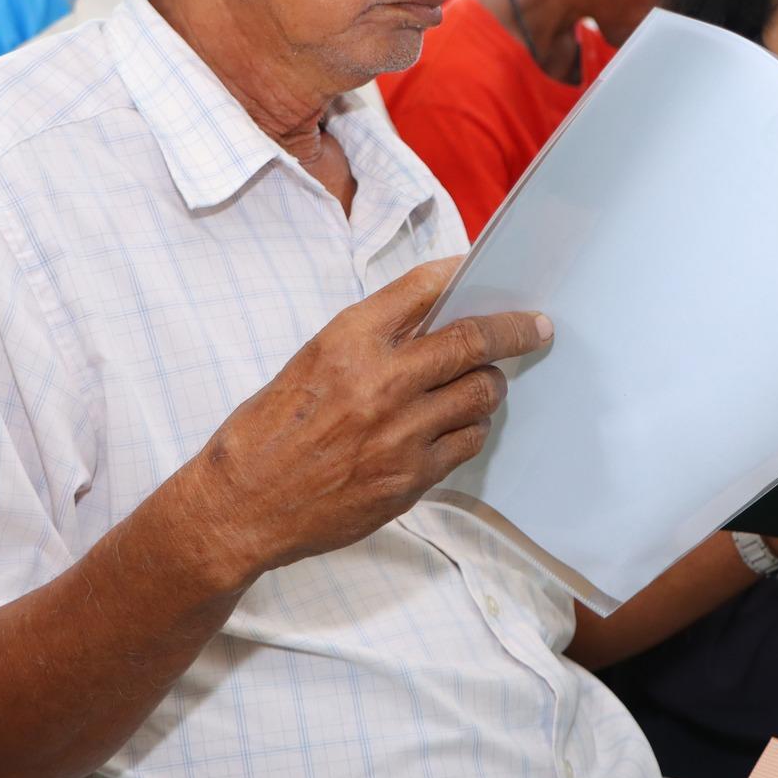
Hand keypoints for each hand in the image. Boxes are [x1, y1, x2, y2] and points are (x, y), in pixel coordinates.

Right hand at [189, 257, 550, 577]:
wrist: (242, 506)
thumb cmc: (268, 431)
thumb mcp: (310, 362)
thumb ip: (371, 341)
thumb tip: (432, 321)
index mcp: (347, 341)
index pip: (425, 287)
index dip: (463, 274)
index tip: (483, 271)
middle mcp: (380, 381)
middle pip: (473, 341)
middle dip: (515, 329)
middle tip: (536, 326)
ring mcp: (400, 433)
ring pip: (481, 393)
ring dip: (488, 383)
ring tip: (479, 383)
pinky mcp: (411, 478)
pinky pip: (468, 442)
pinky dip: (470, 428)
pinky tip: (456, 425)